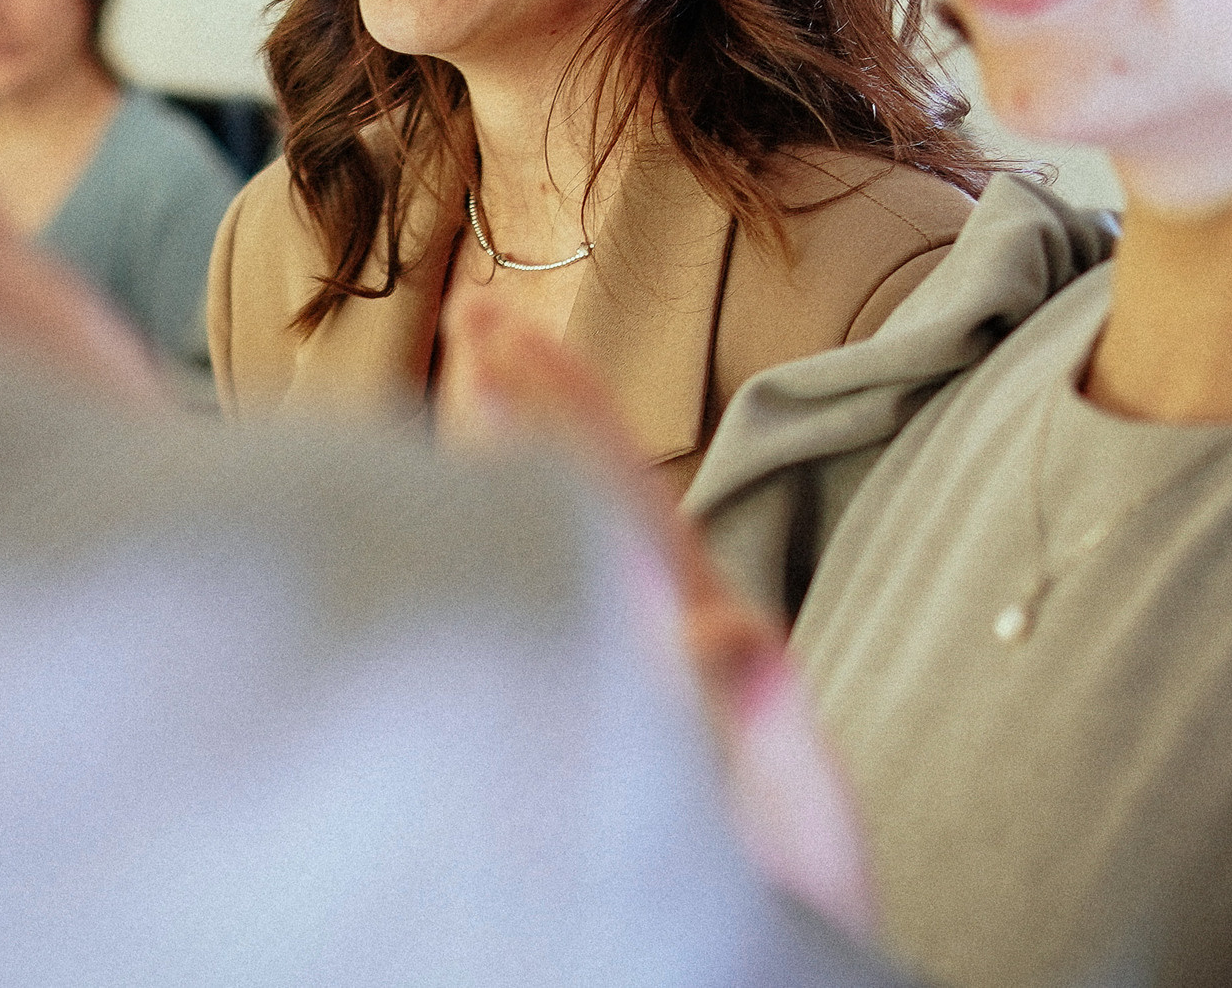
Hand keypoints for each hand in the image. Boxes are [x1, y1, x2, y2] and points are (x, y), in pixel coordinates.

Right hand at [441, 294, 872, 937]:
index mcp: (701, 644)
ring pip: (552, 538)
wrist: (766, 981)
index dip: (557, 408)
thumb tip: (738, 637)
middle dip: (527, 400)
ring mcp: (619, 674)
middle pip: (580, 493)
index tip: (496, 327)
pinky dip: (484, 542)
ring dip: (506, 452)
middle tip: (468, 311)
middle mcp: (656, 641)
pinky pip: (526, 605)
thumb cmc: (790, 918)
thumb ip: (766, 733)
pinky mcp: (583, 719)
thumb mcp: (795, 829)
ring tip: (459, 366)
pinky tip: (436, 506)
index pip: (617, 498)